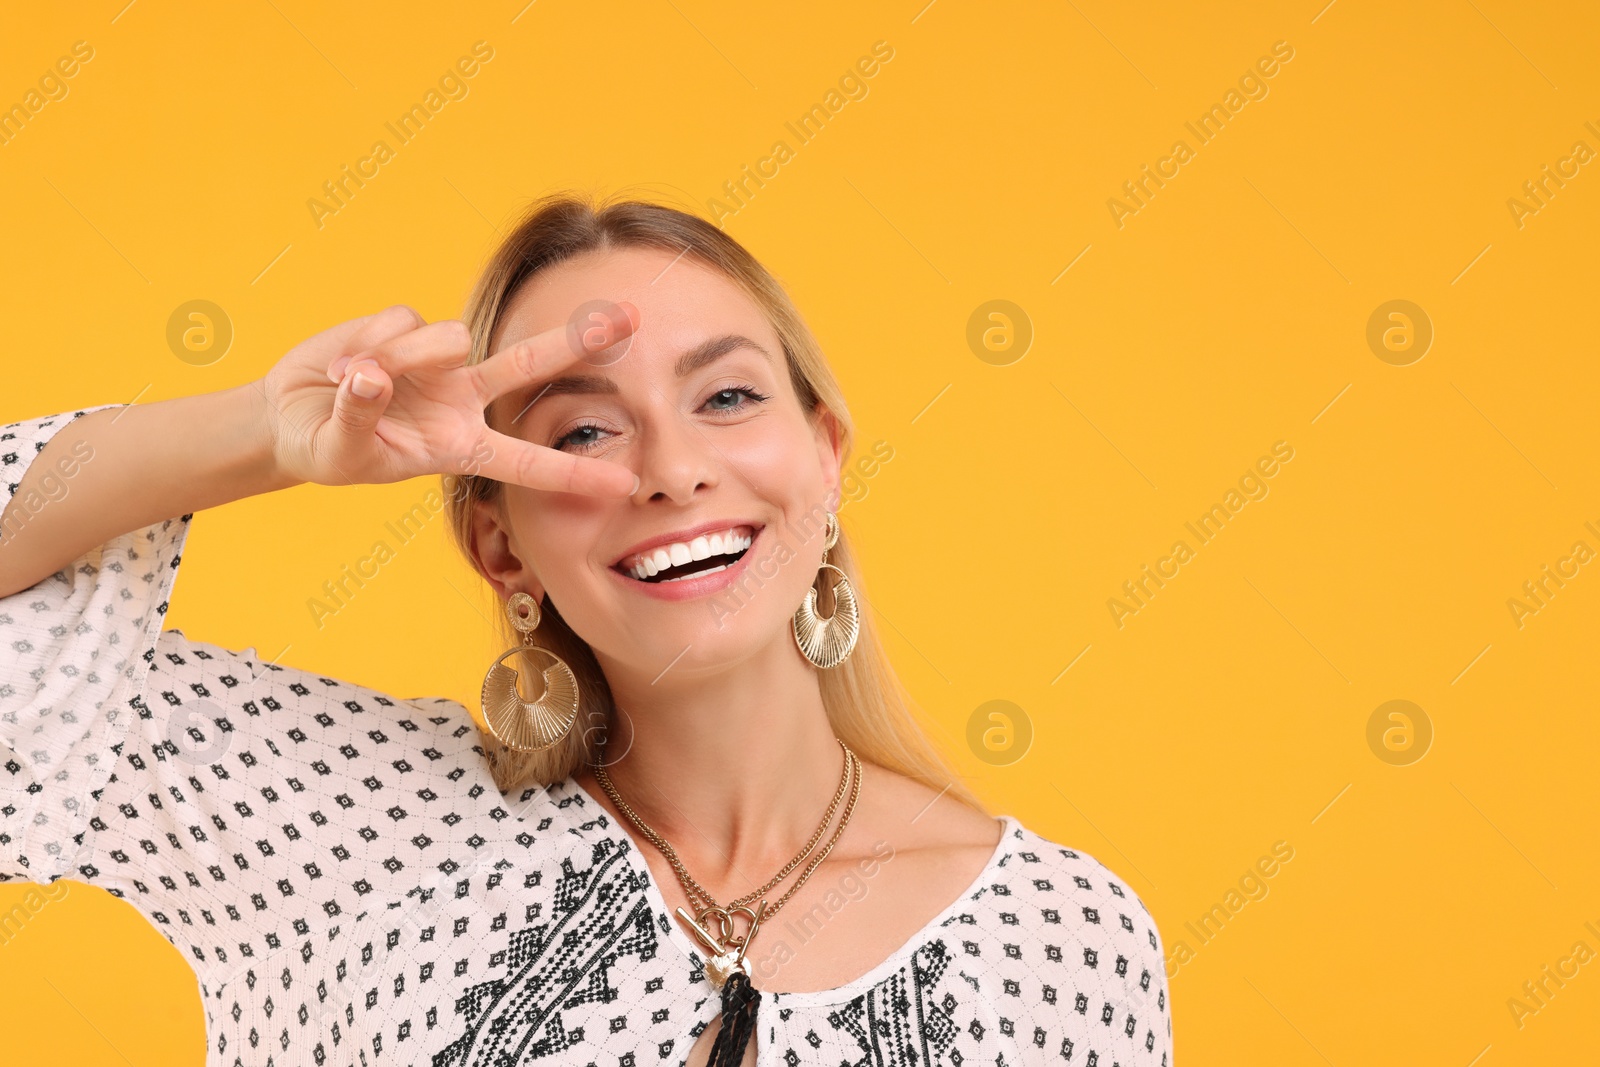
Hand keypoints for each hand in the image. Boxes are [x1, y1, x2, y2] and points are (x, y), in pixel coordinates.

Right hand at [258, 304, 639, 495]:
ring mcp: (439, 360)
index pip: (529, 463)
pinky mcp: (406, 325)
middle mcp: (463, 400)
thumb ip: (359, 415)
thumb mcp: (341, 450)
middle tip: (633, 316)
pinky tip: (344, 363)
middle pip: (530, 365)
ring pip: (449, 338)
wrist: (288, 417)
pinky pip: (401, 320)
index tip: (627, 484)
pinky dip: (368, 341)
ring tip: (356, 381)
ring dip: (403, 357)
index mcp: (462, 447)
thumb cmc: (326, 448)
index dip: (575, 474)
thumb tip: (372, 375)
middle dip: (579, 339)